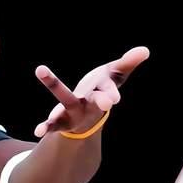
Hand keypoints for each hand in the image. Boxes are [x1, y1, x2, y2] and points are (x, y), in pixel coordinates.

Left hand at [33, 46, 149, 137]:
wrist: (87, 116)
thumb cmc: (101, 90)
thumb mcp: (114, 75)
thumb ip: (128, 63)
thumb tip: (145, 50)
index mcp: (103, 92)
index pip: (109, 90)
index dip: (110, 94)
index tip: (114, 99)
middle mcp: (91, 105)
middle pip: (96, 101)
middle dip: (102, 101)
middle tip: (108, 102)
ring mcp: (76, 113)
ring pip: (67, 101)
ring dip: (55, 86)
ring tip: (41, 69)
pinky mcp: (62, 119)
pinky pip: (54, 124)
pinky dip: (46, 127)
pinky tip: (38, 132)